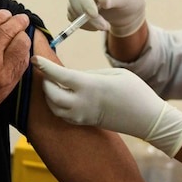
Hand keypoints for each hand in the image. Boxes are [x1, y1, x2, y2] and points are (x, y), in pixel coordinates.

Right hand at [0, 10, 30, 129]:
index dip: (0, 15)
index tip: (5, 14)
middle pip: (9, 30)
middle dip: (17, 21)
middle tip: (21, 18)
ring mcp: (0, 70)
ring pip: (21, 44)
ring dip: (23, 35)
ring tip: (22, 33)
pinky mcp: (8, 84)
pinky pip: (22, 62)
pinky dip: (24, 53)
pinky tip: (21, 50)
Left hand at [32, 56, 181, 156]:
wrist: (147, 119)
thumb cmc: (135, 92)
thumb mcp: (114, 74)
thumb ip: (90, 74)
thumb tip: (73, 77)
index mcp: (89, 86)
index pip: (58, 75)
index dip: (44, 66)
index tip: (34, 58)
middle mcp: (82, 103)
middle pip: (50, 94)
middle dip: (45, 81)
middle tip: (46, 71)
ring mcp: (82, 115)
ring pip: (54, 107)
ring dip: (49, 95)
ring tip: (53, 83)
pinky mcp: (85, 123)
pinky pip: (62, 115)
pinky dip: (57, 105)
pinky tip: (62, 97)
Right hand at [68, 0, 145, 36]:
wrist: (127, 9)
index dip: (86, 0)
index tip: (94, 15)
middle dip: (87, 16)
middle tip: (105, 27)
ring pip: (72, 10)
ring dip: (87, 22)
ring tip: (106, 26)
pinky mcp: (76, 8)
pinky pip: (73, 18)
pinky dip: (84, 25)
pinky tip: (98, 26)